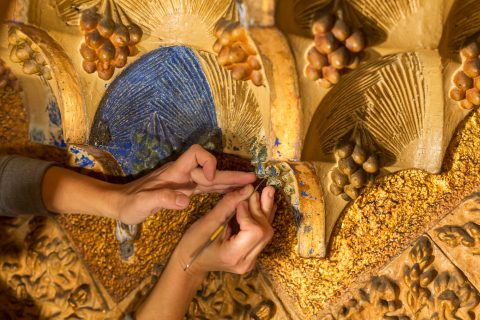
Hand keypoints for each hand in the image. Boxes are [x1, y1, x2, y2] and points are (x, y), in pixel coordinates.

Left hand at [113, 145, 255, 223]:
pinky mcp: (185, 190)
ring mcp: (185, 182)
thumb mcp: (142, 204)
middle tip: (251, 179)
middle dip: (230, 173)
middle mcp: (182, 173)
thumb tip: (186, 200)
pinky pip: (207, 187)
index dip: (207, 162)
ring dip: (230, 181)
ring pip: (212, 178)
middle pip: (210, 168)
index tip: (210, 179)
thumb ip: (163, 200)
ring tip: (249, 185)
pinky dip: (221, 189)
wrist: (121, 204)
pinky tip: (231, 193)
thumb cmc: (129, 203)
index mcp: (173, 172)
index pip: (195, 154)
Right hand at [134, 184, 275, 319]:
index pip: (254, 232)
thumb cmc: (193, 244)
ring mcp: (251, 260)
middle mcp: (246, 261)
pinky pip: (262, 235)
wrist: (189, 263)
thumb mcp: (207, 223)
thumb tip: (248, 189)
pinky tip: (264, 203)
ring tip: (268, 191)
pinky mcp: (251, 254)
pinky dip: (262, 217)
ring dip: (265, 211)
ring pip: (266, 233)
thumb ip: (228, 205)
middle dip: (261, 209)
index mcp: (233, 256)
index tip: (240, 202)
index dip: (249, 213)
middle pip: (264, 232)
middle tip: (261, 188)